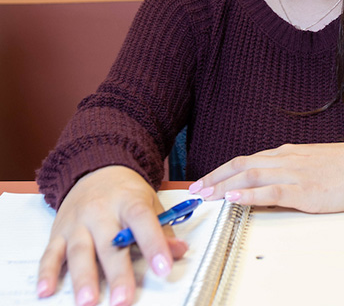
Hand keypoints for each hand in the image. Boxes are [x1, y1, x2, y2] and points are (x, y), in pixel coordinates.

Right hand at [37, 166, 187, 305]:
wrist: (96, 168)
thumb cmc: (127, 192)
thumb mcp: (150, 202)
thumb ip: (164, 228)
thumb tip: (179, 251)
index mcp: (129, 200)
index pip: (142, 220)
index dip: (154, 243)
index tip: (163, 268)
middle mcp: (101, 210)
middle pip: (109, 243)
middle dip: (117, 273)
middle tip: (123, 300)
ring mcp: (78, 221)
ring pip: (79, 250)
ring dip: (83, 278)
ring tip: (87, 302)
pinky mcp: (58, 232)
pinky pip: (50, 253)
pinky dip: (46, 273)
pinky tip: (46, 291)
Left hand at [189, 140, 343, 212]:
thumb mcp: (310, 162)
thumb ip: (288, 168)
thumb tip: (269, 179)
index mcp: (286, 154)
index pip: (246, 160)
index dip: (222, 170)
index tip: (206, 180)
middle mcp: (285, 160)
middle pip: (242, 165)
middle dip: (215, 178)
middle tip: (196, 190)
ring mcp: (294, 174)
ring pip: (252, 175)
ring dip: (225, 185)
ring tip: (206, 195)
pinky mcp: (305, 189)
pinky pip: (272, 191)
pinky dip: (251, 194)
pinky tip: (236, 198)